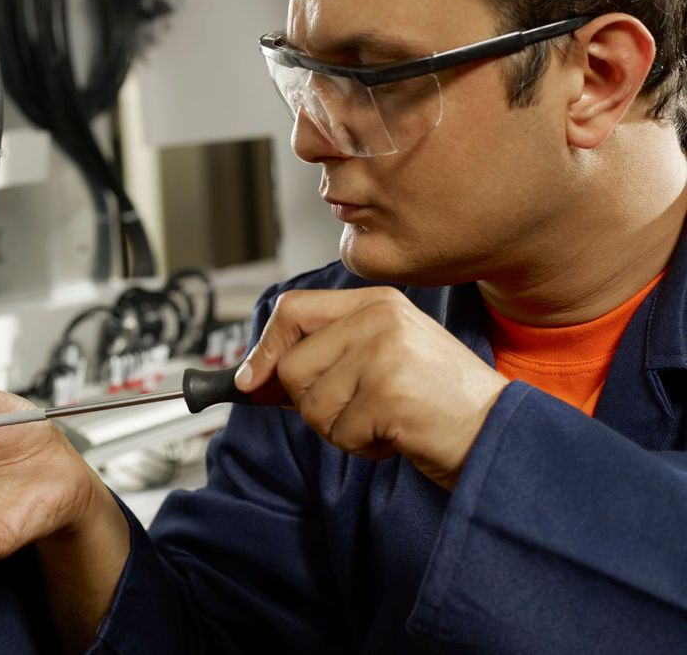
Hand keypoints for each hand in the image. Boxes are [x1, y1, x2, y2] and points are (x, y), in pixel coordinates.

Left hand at [236, 287, 507, 489]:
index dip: (264, 348)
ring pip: (312, 405)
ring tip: (385, 421)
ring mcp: (385, 354)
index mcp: (378, 302)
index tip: (252, 380)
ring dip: (341, 429)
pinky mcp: (389, 394)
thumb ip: (324, 358)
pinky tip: (398, 437)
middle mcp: (380, 319)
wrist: (498, 434)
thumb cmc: (438, 403)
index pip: (292, 309)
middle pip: (292, 366)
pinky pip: (340, 433)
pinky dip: (363, 447)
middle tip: (358, 411)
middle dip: (312, 403)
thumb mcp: (382, 360)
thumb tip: (253, 378)